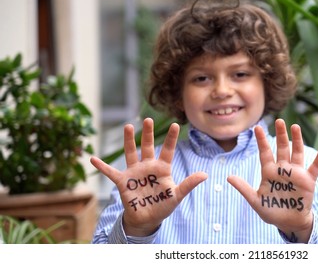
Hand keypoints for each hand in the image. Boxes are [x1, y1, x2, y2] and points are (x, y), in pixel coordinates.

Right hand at [90, 118, 207, 235]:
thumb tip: (205, 175)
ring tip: (127, 126)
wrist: (147, 219)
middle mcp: (147, 166)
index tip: (176, 124)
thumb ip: (189, 184)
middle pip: (147, 146)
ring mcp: (134, 172)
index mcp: (162, 168)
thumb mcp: (177, 195)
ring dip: (128, 140)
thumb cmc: (163, 206)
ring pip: (131, 153)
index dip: (171, 138)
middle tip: (148, 119)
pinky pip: (110, 172)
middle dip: (147, 133)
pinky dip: (102, 166)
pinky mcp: (123, 181)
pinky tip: (93, 158)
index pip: (167, 150)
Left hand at [227, 118, 317, 242]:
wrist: (288, 222)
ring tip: (295, 126)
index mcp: (269, 171)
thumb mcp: (255, 200)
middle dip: (280, 134)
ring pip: (296, 152)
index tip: (257, 128)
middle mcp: (282, 169)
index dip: (261, 140)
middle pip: (281, 147)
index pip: (264, 152)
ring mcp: (296, 173)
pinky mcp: (308, 180)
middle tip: (279, 120)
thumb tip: (228, 177)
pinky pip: (314, 167)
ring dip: (296, 140)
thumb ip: (243, 188)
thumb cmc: (271, 211)